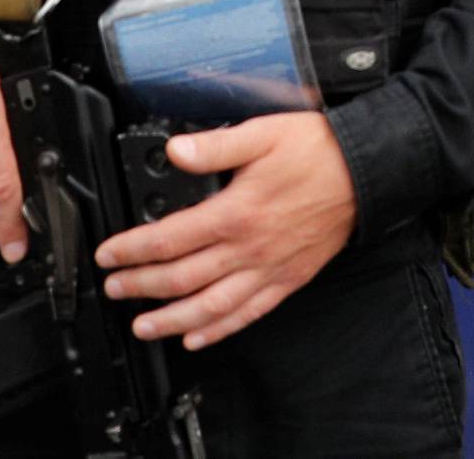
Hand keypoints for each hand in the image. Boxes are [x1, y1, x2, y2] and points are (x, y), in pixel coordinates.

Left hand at [95, 113, 357, 350]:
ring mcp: (268, 270)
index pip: (170, 239)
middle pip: (182, 279)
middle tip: (114, 289)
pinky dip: (219, 331)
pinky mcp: (287, 281)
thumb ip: (215, 146)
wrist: (364, 174)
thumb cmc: (316, 151)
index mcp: (236, 212)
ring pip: (210, 307)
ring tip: (144, 327)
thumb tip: (175, 150)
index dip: (132, 250)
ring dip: (172, 321)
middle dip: (141, 287)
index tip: (109, 255)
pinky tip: (199, 338)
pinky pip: (247, 315)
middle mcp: (249, 249)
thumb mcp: (262, 134)